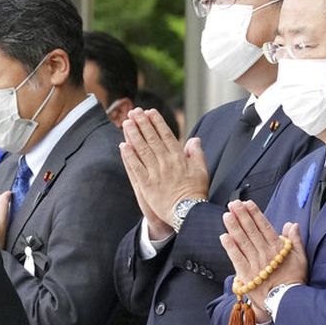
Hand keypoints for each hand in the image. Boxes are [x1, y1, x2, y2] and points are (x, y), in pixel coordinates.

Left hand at [119, 107, 208, 226]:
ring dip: (133, 135)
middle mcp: (166, 162)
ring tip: (126, 123)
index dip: (157, 122)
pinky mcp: (146, 185)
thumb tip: (194, 139)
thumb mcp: (202, 170)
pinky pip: (136, 168)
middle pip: (152, 139)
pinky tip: (123, 146)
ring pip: (142, 150)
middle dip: (142, 123)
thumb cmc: (196, 192)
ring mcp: (155, 173)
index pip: (166, 135)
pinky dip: (129, 156)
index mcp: (179, 157)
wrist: (188, 213)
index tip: (150, 111)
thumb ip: (196, 153)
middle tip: (134, 111)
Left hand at [220, 201, 307, 314]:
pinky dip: (230, 247)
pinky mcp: (246, 275)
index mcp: (277, 248)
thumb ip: (295, 240)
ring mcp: (255, 263)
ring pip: (243, 242)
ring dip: (234, 227)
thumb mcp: (301, 258)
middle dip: (242, 216)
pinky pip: (236, 258)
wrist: (286, 301)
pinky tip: (224, 236)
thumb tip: (292, 224)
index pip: (264, 227)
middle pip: (251, 231)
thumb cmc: (294, 280)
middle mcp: (265, 253)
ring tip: (227, 215)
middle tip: (233, 204)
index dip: (255, 214)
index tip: (247, 204)